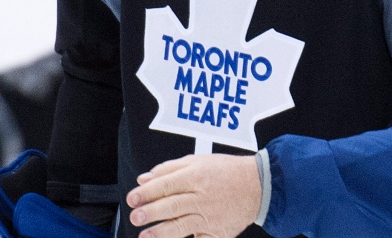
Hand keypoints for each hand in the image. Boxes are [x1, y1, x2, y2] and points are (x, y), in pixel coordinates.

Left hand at [126, 154, 261, 237]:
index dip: (146, 193)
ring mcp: (210, 217)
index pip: (165, 184)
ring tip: (145, 235)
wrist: (259, 186)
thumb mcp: (199, 160)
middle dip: (150, 212)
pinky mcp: (217, 233)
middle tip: (136, 216)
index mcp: (196, 176)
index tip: (132, 198)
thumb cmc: (228, 172)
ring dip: (160, 232)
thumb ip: (169, 169)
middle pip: (171, 206)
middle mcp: (202, 197)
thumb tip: (144, 179)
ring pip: (181, 226)